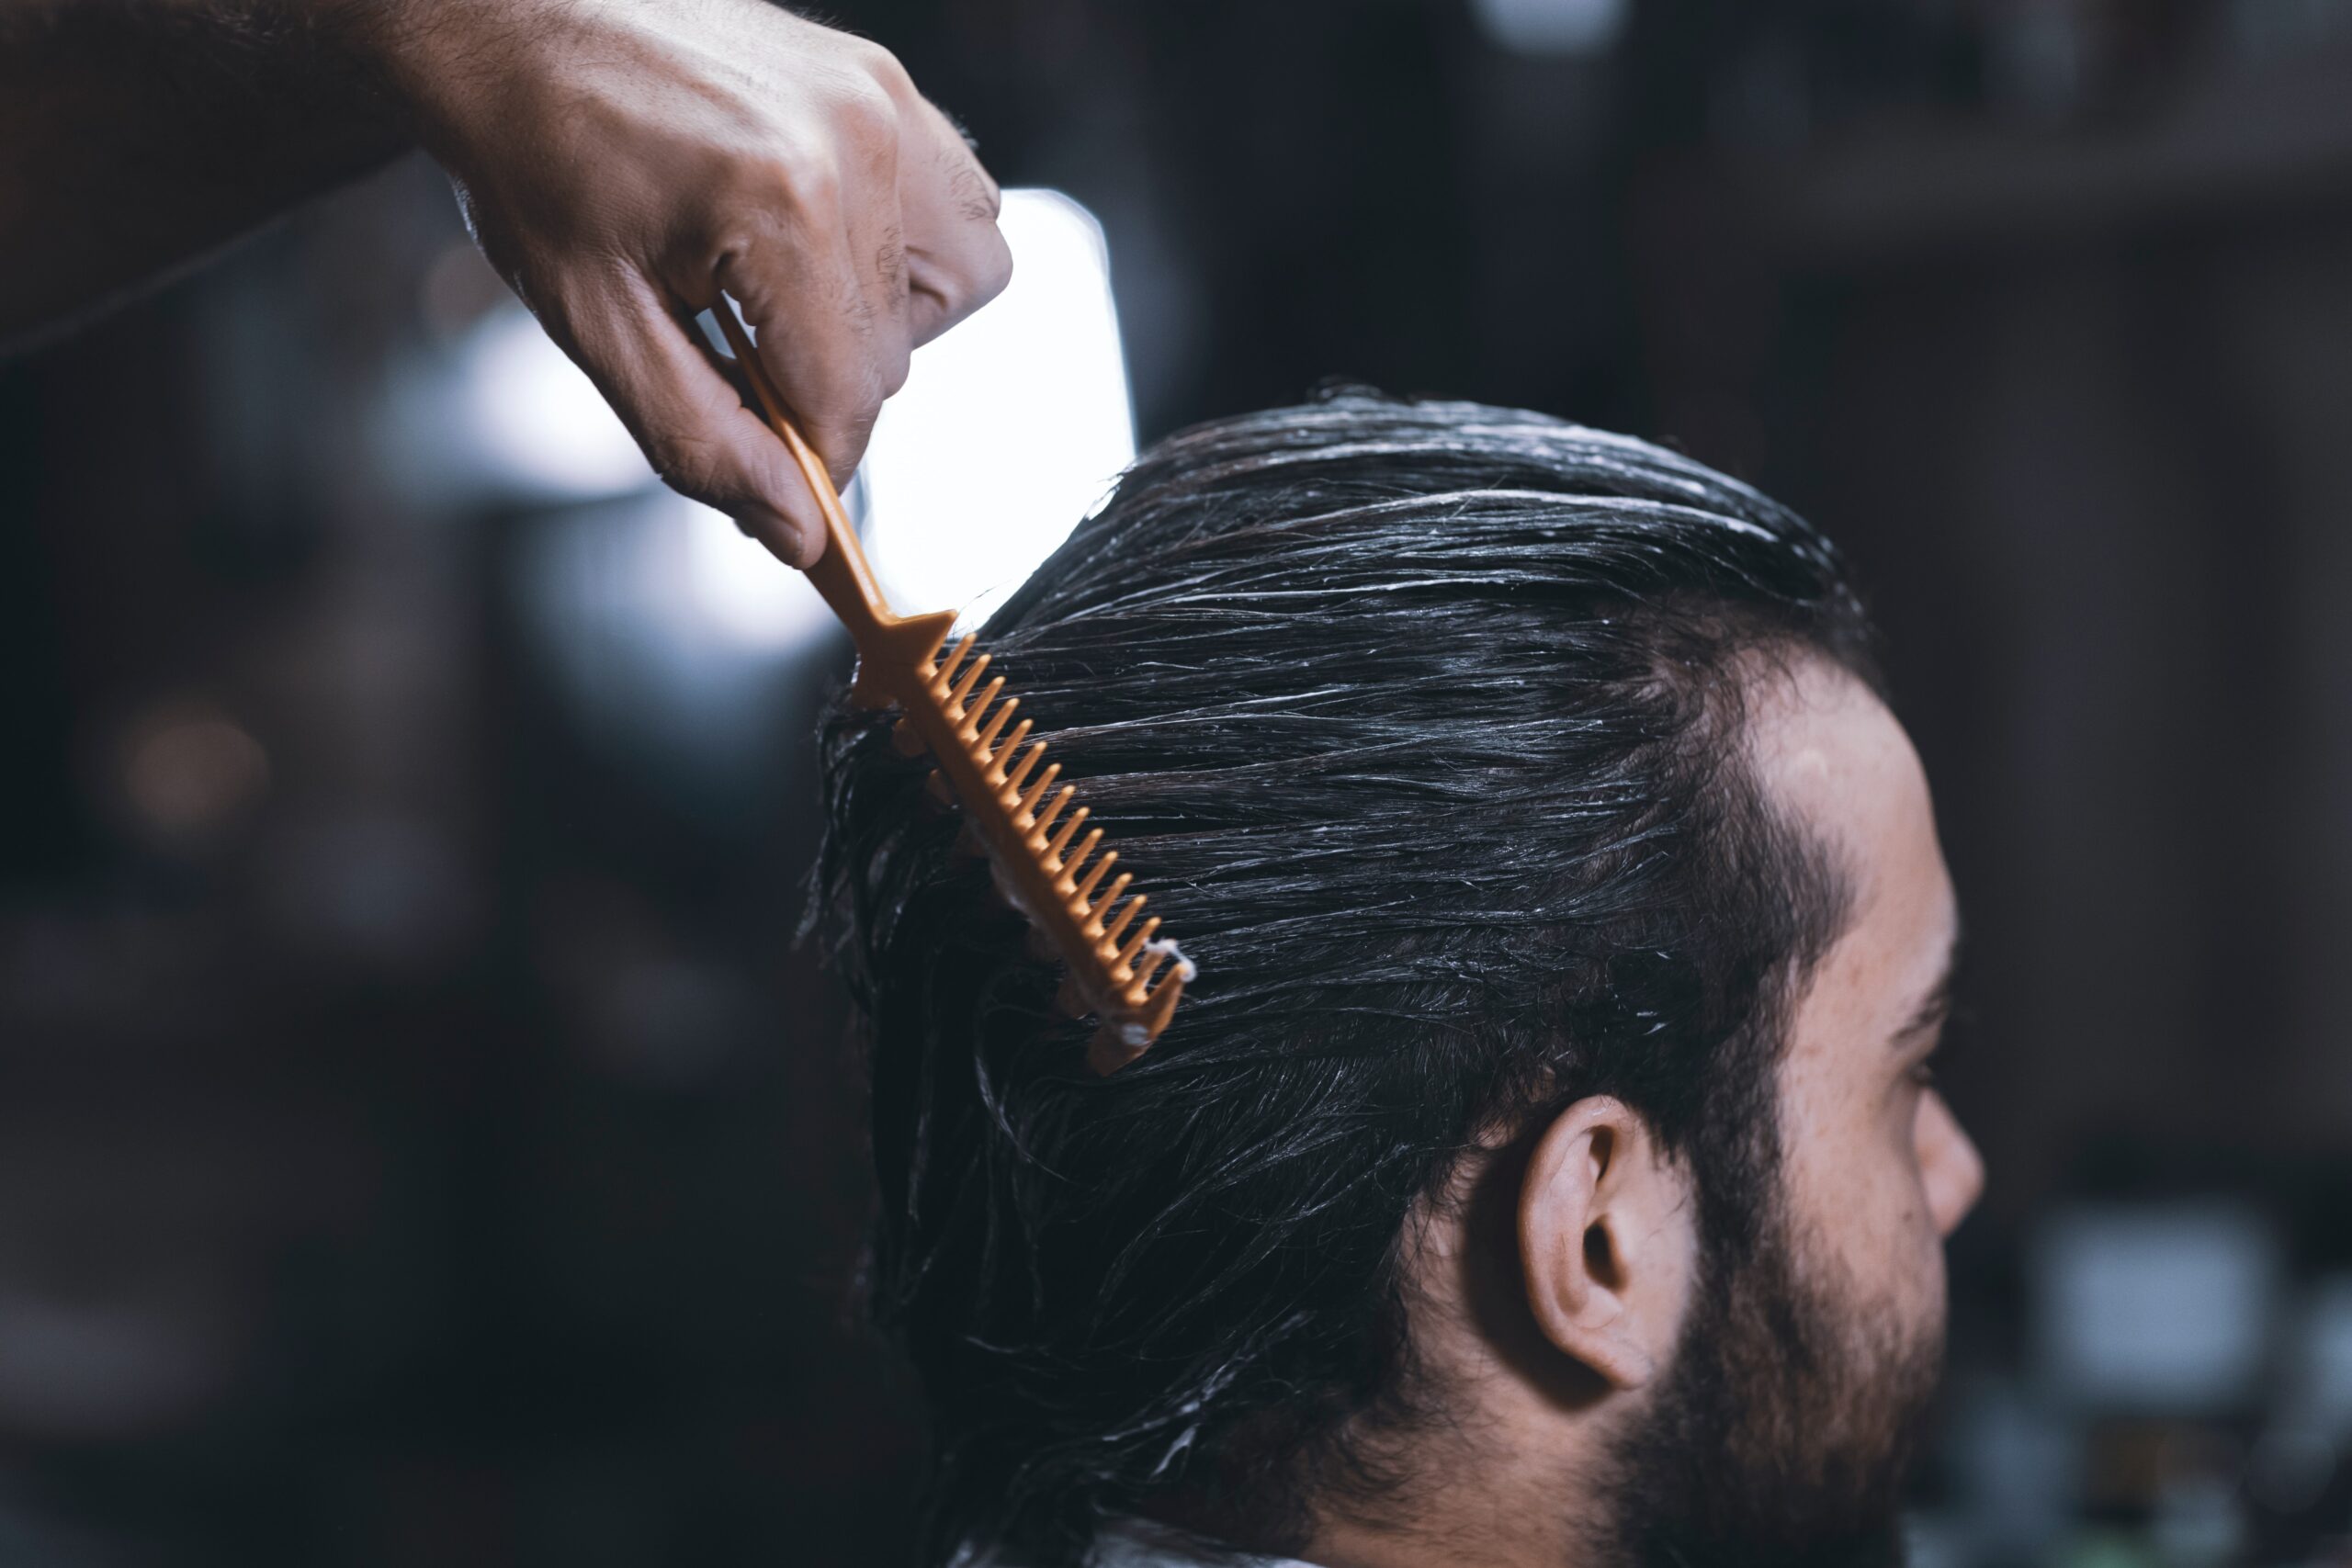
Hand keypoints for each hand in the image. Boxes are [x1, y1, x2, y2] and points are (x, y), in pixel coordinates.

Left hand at [364, 0, 1011, 564]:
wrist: (515, 19)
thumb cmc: (535, 152)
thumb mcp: (594, 322)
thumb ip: (701, 440)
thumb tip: (796, 531)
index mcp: (779, 201)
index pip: (848, 399)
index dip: (810, 463)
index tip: (775, 479)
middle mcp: (854, 144)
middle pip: (896, 357)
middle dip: (820, 384)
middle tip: (729, 349)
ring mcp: (881, 105)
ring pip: (959, 286)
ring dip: (883, 323)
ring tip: (786, 298)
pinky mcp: (887, 87)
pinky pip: (961, 209)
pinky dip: (910, 253)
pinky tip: (825, 248)